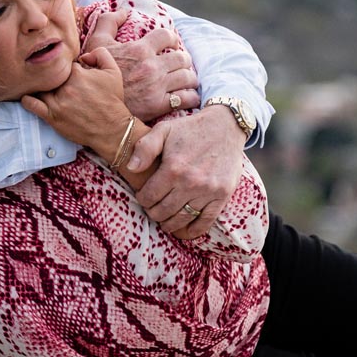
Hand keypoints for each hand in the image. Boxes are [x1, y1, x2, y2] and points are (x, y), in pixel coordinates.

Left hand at [22, 48, 131, 153]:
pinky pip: (32, 105)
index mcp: (77, 74)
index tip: (67, 74)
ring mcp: (57, 103)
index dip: (64, 68)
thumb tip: (83, 56)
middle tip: (54, 82)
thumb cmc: (113, 100)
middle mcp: (66, 87)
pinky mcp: (52, 117)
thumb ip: (100, 54)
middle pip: (49, 76)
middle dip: (51, 77)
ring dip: (38, 87)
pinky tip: (28, 97)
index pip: (62, 64)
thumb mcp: (113, 72)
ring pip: (39, 88)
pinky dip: (27, 100)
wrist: (113, 129)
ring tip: (38, 88)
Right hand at [84, 9, 197, 120]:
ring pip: (188, 77)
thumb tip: (124, 11)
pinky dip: (191, 97)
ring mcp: (156, 87)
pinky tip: (188, 97)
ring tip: (186, 81)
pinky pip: (186, 98)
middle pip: (182, 58)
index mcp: (139, 49)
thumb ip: (108, 22)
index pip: (167, 36)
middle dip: (183, 60)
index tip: (171, 45)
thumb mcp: (96, 43)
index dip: (172, 39)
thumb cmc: (92, 73)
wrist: (89, 104)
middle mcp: (151, 67)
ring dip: (189, 78)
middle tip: (180, 65)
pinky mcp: (158, 106)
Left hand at [129, 105, 245, 237]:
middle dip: (153, 213)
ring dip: (169, 223)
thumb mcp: (163, 130)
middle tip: (153, 209)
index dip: (142, 200)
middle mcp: (190, 182)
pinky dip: (193, 231)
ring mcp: (208, 191)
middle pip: (163, 211)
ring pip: (182, 219)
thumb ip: (144, 148)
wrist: (225, 126)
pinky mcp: (222, 196)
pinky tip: (184, 230)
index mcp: (173, 168)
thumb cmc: (190, 129)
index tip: (143, 197)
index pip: (149, 197)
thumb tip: (131, 169)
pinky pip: (205, 222)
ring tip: (165, 219)